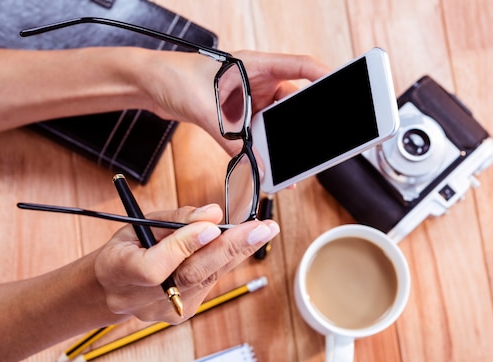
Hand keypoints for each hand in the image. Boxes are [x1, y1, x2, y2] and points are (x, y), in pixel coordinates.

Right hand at [93, 204, 278, 323]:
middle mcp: (143, 298)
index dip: (184, 246)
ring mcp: (165, 310)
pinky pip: (208, 284)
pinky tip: (243, 244)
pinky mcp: (181, 313)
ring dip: (238, 253)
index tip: (212, 226)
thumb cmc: (125, 250)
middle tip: (260, 228)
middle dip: (229, 248)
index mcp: (120, 271)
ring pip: (207, 279)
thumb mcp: (138, 225)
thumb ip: (176, 220)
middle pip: (191, 275)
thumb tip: (213, 214)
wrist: (112, 289)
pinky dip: (225, 261)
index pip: (155, 267)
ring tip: (264, 231)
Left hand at [142, 49, 329, 156]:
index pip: (299, 66)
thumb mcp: (207, 111)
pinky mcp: (238, 113)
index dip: (324, 77)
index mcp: (254, 64)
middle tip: (313, 142)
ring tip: (287, 159)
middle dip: (301, 123)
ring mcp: (248, 97)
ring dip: (278, 140)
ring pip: (275, 120)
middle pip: (291, 101)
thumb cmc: (175, 79)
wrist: (151, 86)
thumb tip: (256, 165)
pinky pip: (257, 131)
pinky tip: (264, 161)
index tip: (341, 90)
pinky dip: (261, 146)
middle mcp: (255, 79)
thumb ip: (233, 139)